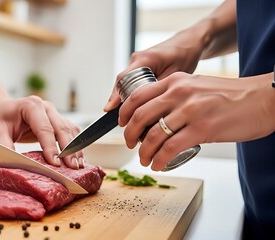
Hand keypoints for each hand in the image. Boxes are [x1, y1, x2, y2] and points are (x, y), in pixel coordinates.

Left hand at [0, 96, 83, 168]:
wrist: (2, 109)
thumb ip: (4, 146)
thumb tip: (14, 163)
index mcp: (31, 106)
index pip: (44, 128)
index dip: (51, 147)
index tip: (55, 164)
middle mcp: (47, 108)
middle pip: (62, 129)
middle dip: (68, 149)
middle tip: (72, 167)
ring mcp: (55, 113)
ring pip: (70, 131)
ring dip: (76, 148)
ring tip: (79, 166)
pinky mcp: (59, 121)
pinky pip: (71, 132)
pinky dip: (76, 145)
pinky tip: (78, 159)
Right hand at [104, 29, 204, 111]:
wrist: (188, 44)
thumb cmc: (185, 56)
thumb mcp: (175, 76)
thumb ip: (159, 89)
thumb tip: (148, 108)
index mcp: (145, 59)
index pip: (123, 78)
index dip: (115, 95)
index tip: (110, 108)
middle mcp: (137, 59)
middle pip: (121, 83)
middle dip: (120, 101)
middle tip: (122, 120)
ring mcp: (136, 63)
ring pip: (124, 83)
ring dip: (125, 99)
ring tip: (127, 117)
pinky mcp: (139, 67)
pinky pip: (129, 82)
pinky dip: (130, 94)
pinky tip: (133, 108)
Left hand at [118, 72, 274, 170]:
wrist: (263, 99)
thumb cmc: (231, 96)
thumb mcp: (197, 86)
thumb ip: (175, 96)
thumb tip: (154, 116)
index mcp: (176, 81)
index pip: (138, 96)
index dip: (124, 113)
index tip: (122, 125)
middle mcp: (179, 92)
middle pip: (140, 115)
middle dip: (129, 134)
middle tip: (129, 144)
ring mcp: (191, 110)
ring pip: (154, 135)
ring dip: (144, 152)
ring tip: (144, 160)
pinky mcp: (203, 128)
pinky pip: (171, 148)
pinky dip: (160, 159)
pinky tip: (158, 164)